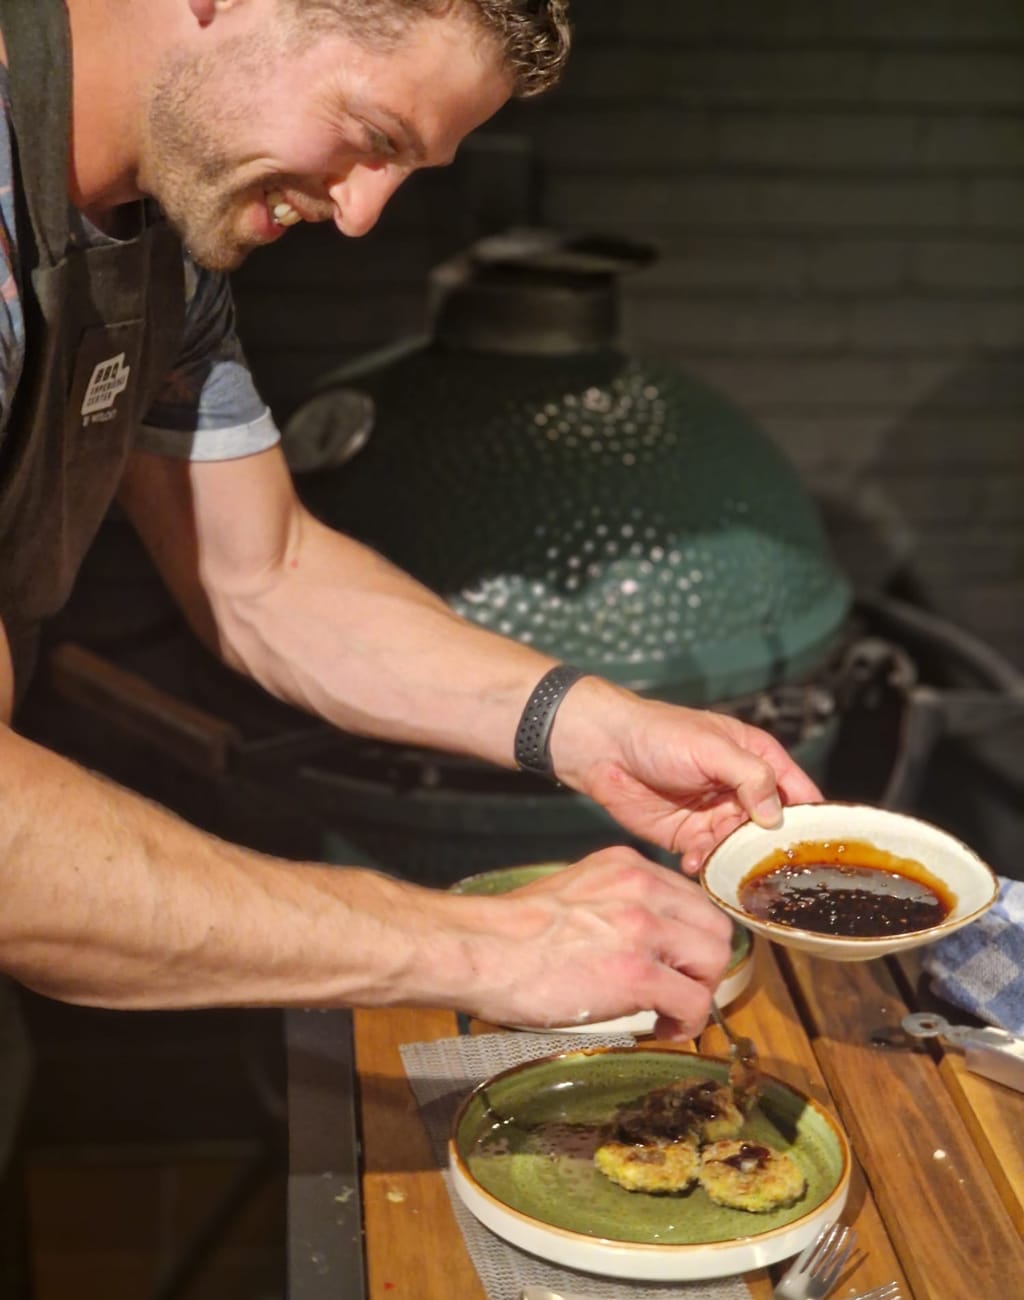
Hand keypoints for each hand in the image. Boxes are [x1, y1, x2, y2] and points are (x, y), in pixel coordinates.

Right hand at [450, 847, 733, 1039]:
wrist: (479, 949)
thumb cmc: (511, 932)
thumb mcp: (574, 892)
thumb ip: (613, 902)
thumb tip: (634, 937)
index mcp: (626, 866)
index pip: (691, 899)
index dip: (691, 937)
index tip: (677, 963)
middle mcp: (641, 888)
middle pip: (714, 927)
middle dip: (705, 965)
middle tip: (682, 990)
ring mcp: (642, 928)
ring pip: (714, 961)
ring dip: (699, 993)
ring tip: (672, 1013)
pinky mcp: (636, 973)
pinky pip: (692, 1002)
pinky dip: (685, 1023)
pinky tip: (662, 1029)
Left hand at [551, 679, 821, 873]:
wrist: (604, 749)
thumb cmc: (660, 734)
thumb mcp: (711, 748)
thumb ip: (750, 776)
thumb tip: (777, 816)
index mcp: (757, 760)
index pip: (797, 792)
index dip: (812, 819)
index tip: (825, 850)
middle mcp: (742, 791)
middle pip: (773, 830)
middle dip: (774, 851)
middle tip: (774, 874)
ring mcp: (716, 816)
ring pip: (742, 849)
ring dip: (738, 862)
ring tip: (731, 872)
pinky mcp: (689, 837)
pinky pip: (710, 859)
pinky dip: (707, 866)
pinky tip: (695, 865)